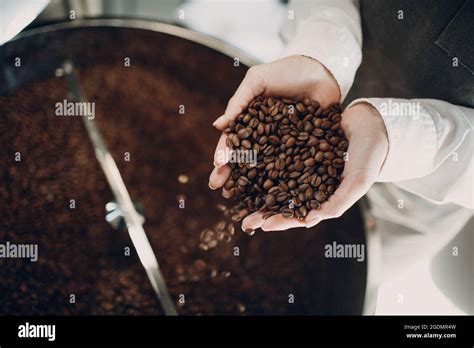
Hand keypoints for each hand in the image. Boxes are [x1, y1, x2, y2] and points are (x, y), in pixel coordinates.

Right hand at [209, 56, 384, 230]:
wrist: (321, 69)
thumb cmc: (286, 71)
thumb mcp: (258, 81)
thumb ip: (239, 102)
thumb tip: (218, 125)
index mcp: (251, 122)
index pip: (233, 142)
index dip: (223, 155)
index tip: (216, 168)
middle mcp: (265, 137)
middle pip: (246, 160)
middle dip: (232, 175)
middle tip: (221, 191)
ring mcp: (284, 145)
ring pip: (266, 168)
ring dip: (254, 184)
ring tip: (243, 199)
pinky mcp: (304, 150)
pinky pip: (293, 168)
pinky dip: (285, 182)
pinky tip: (277, 196)